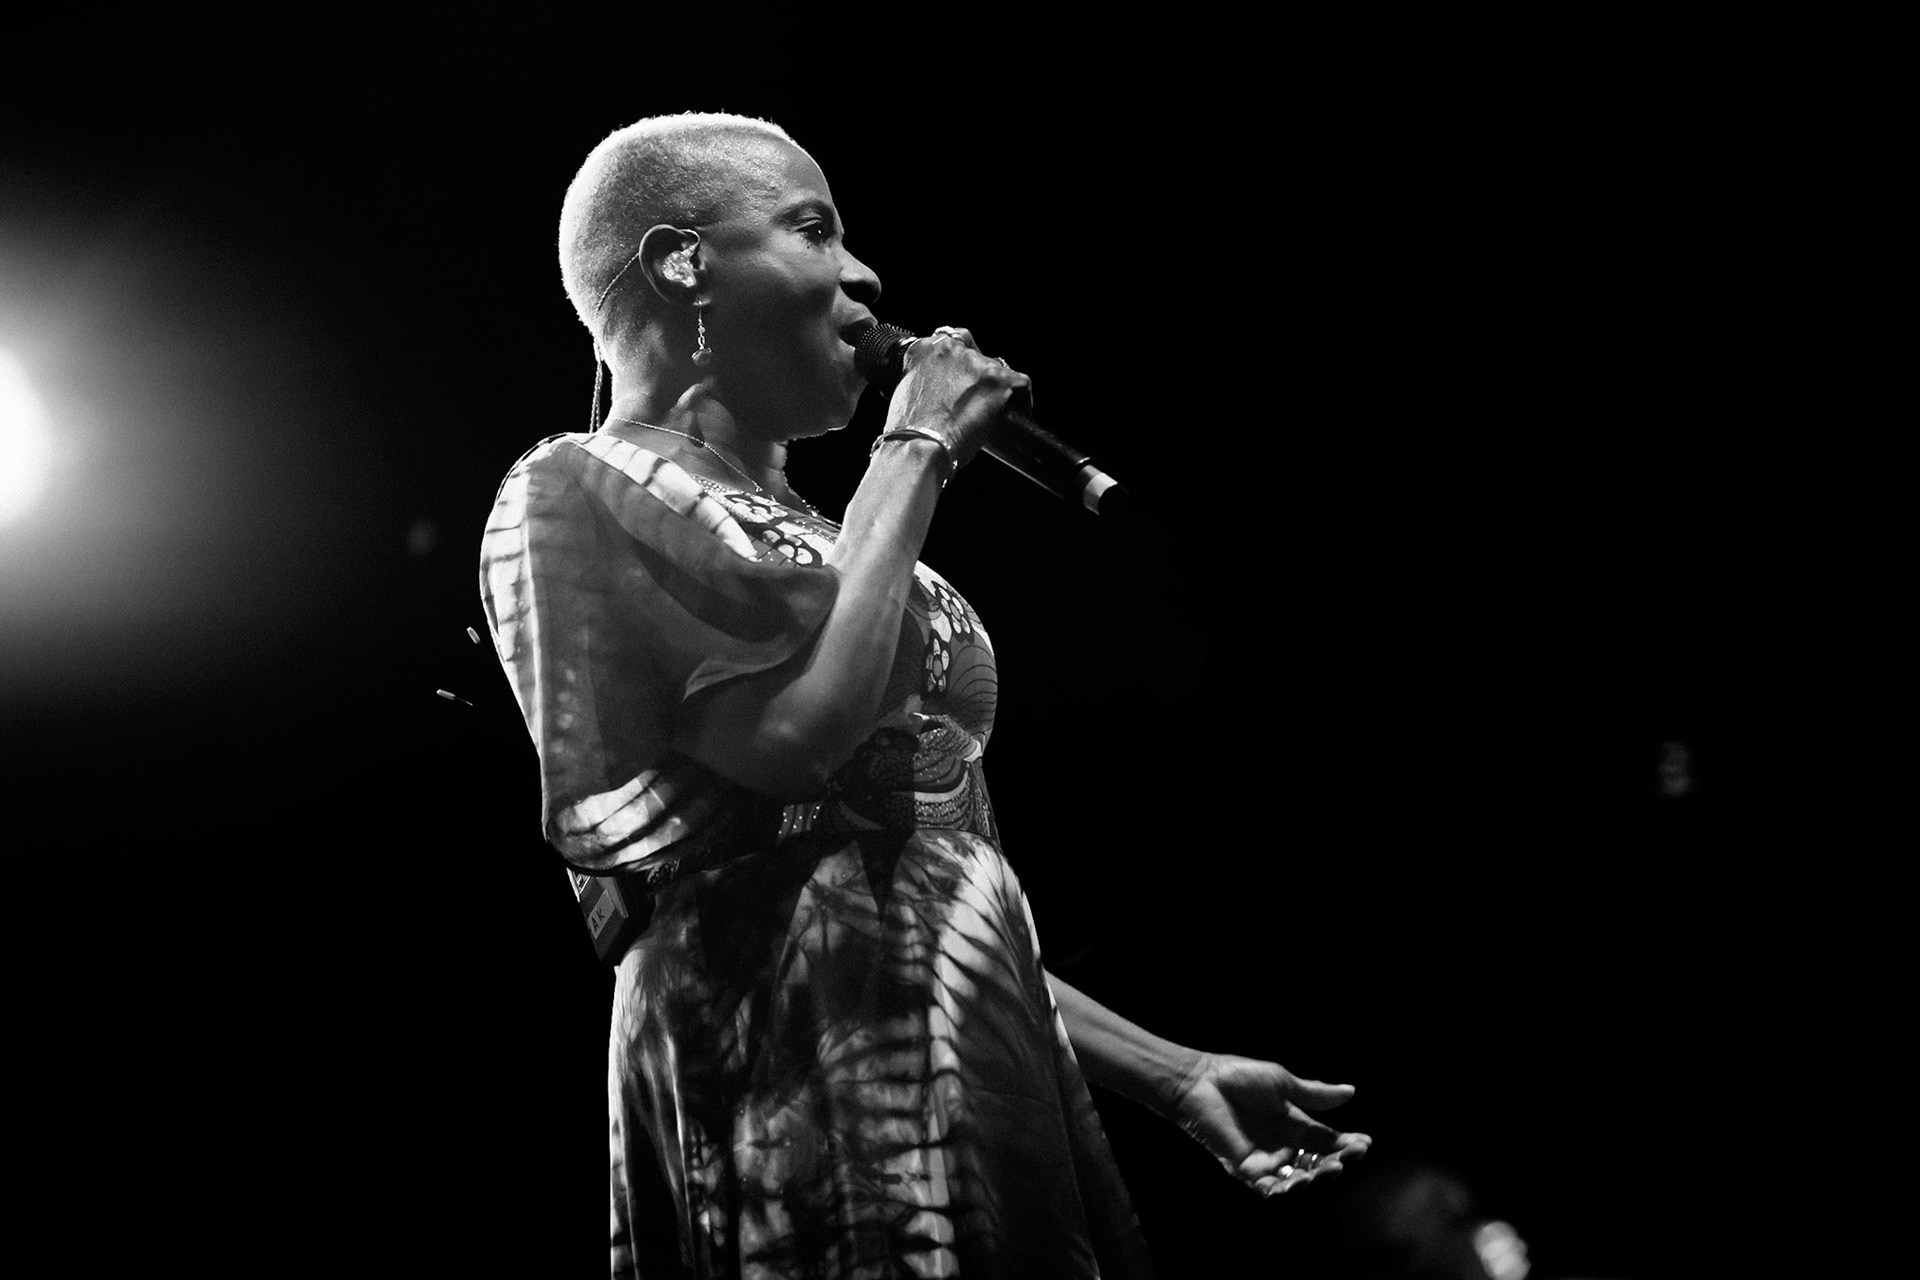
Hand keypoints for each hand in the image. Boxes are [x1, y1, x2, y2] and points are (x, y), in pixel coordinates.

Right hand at [881, 326, 1028, 471]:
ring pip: (998, 370)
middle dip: (977, 377)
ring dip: (995, 389)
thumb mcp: (904, 393)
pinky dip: (1022, 399)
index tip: (960, 379)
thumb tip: (936, 391)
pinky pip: (1021, 383)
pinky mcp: (999, 380)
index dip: (958, 364)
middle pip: (976, 356)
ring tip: (990, 413)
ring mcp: (977, 363)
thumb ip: (921, 381)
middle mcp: (951, 349)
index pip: (950, 343)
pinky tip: (1017, 413)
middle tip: (973, 401)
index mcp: (924, 349)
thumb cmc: (908, 430)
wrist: (919, 445)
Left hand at [1171, 1052, 1372, 1196]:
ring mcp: (1265, 1159)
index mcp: (1295, 1124)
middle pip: (1317, 1163)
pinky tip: (1295, 1185)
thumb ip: (1314, 1095)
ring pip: (1297, 1179)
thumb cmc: (1239, 1077)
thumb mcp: (1283, 1083)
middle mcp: (1283, 1145)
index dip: (1346, 1145)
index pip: (1327, 1141)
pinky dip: (1283, 1190)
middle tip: (1344, 1160)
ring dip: (1314, 1179)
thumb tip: (1351, 1091)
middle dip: (1335, 1164)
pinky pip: (1268, 1187)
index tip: (1364, 1144)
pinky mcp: (1245, 1169)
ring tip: (1324, 1172)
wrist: (1202, 1081)